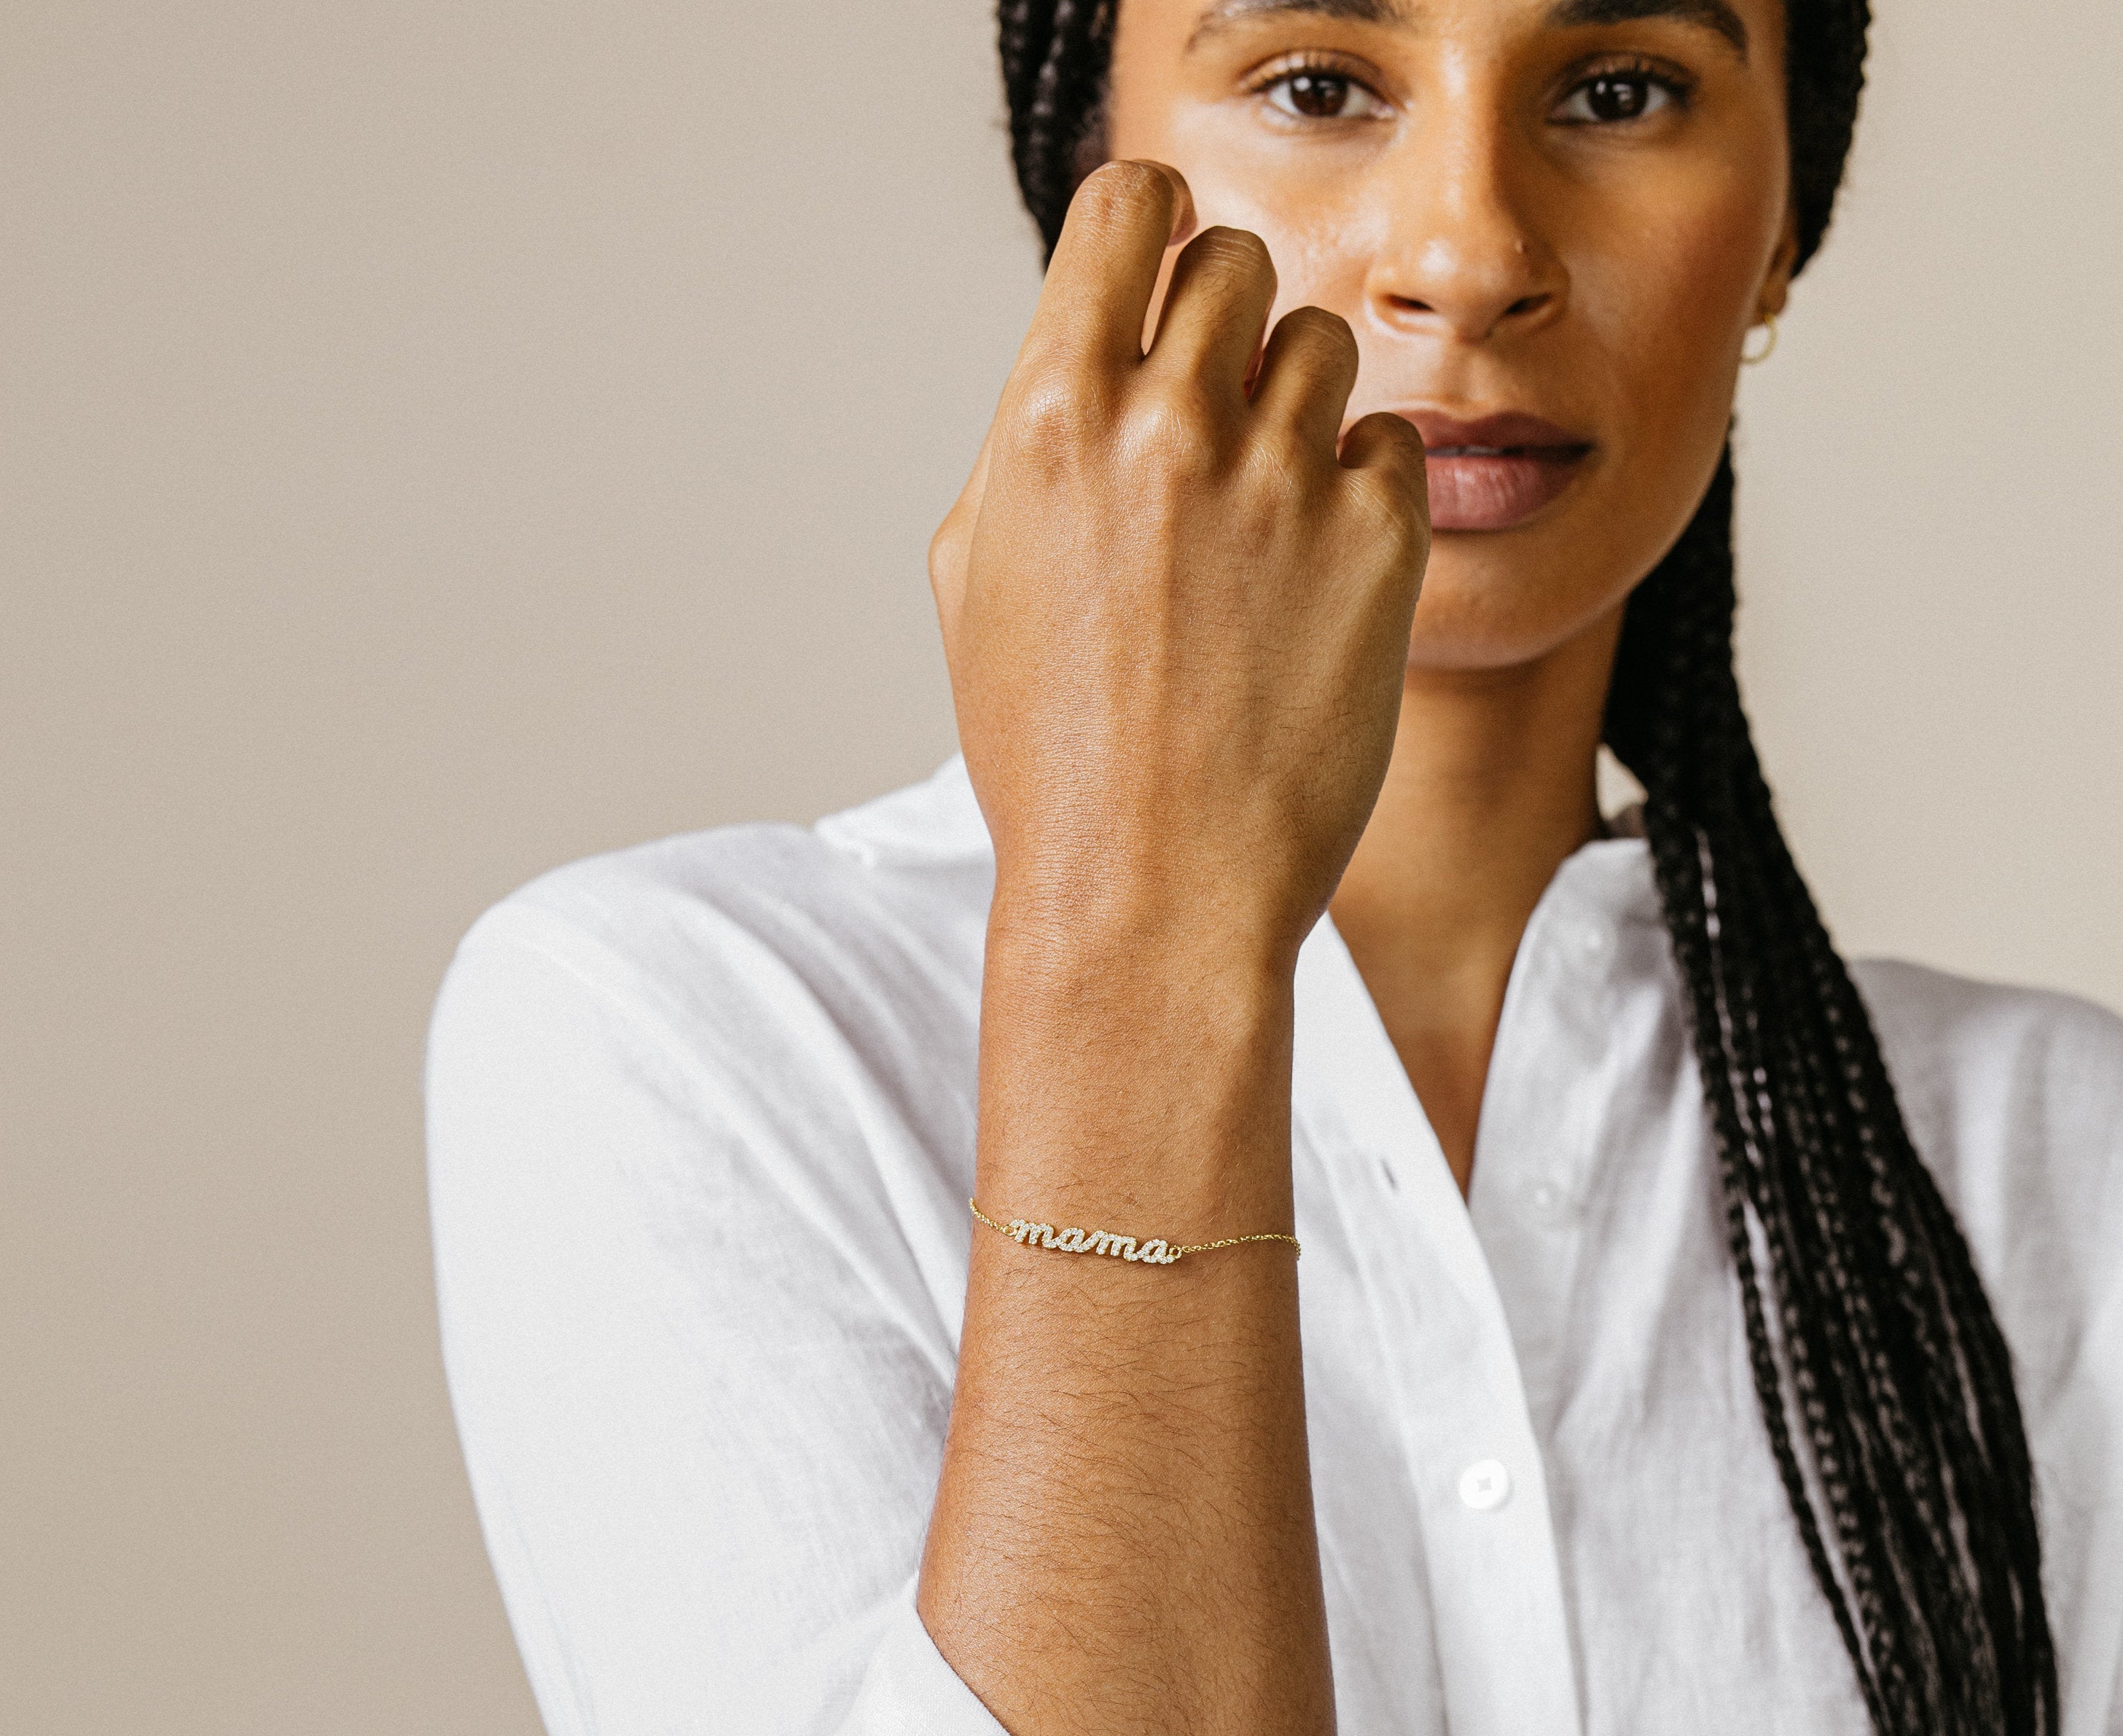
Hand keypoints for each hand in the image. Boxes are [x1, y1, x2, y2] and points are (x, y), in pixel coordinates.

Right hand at [931, 161, 1428, 969]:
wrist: (1148, 897)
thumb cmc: (1052, 758)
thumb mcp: (975, 581)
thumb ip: (1034, 437)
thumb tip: (1092, 346)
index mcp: (1050, 419)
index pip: (1129, 207)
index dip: (1150, 232)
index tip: (1159, 277)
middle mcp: (1168, 426)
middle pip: (1234, 263)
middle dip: (1222, 328)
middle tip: (1211, 427)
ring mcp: (1284, 482)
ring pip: (1323, 346)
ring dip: (1294, 411)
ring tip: (1260, 524)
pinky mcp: (1379, 544)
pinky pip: (1391, 449)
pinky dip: (1359, 496)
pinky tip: (1312, 582)